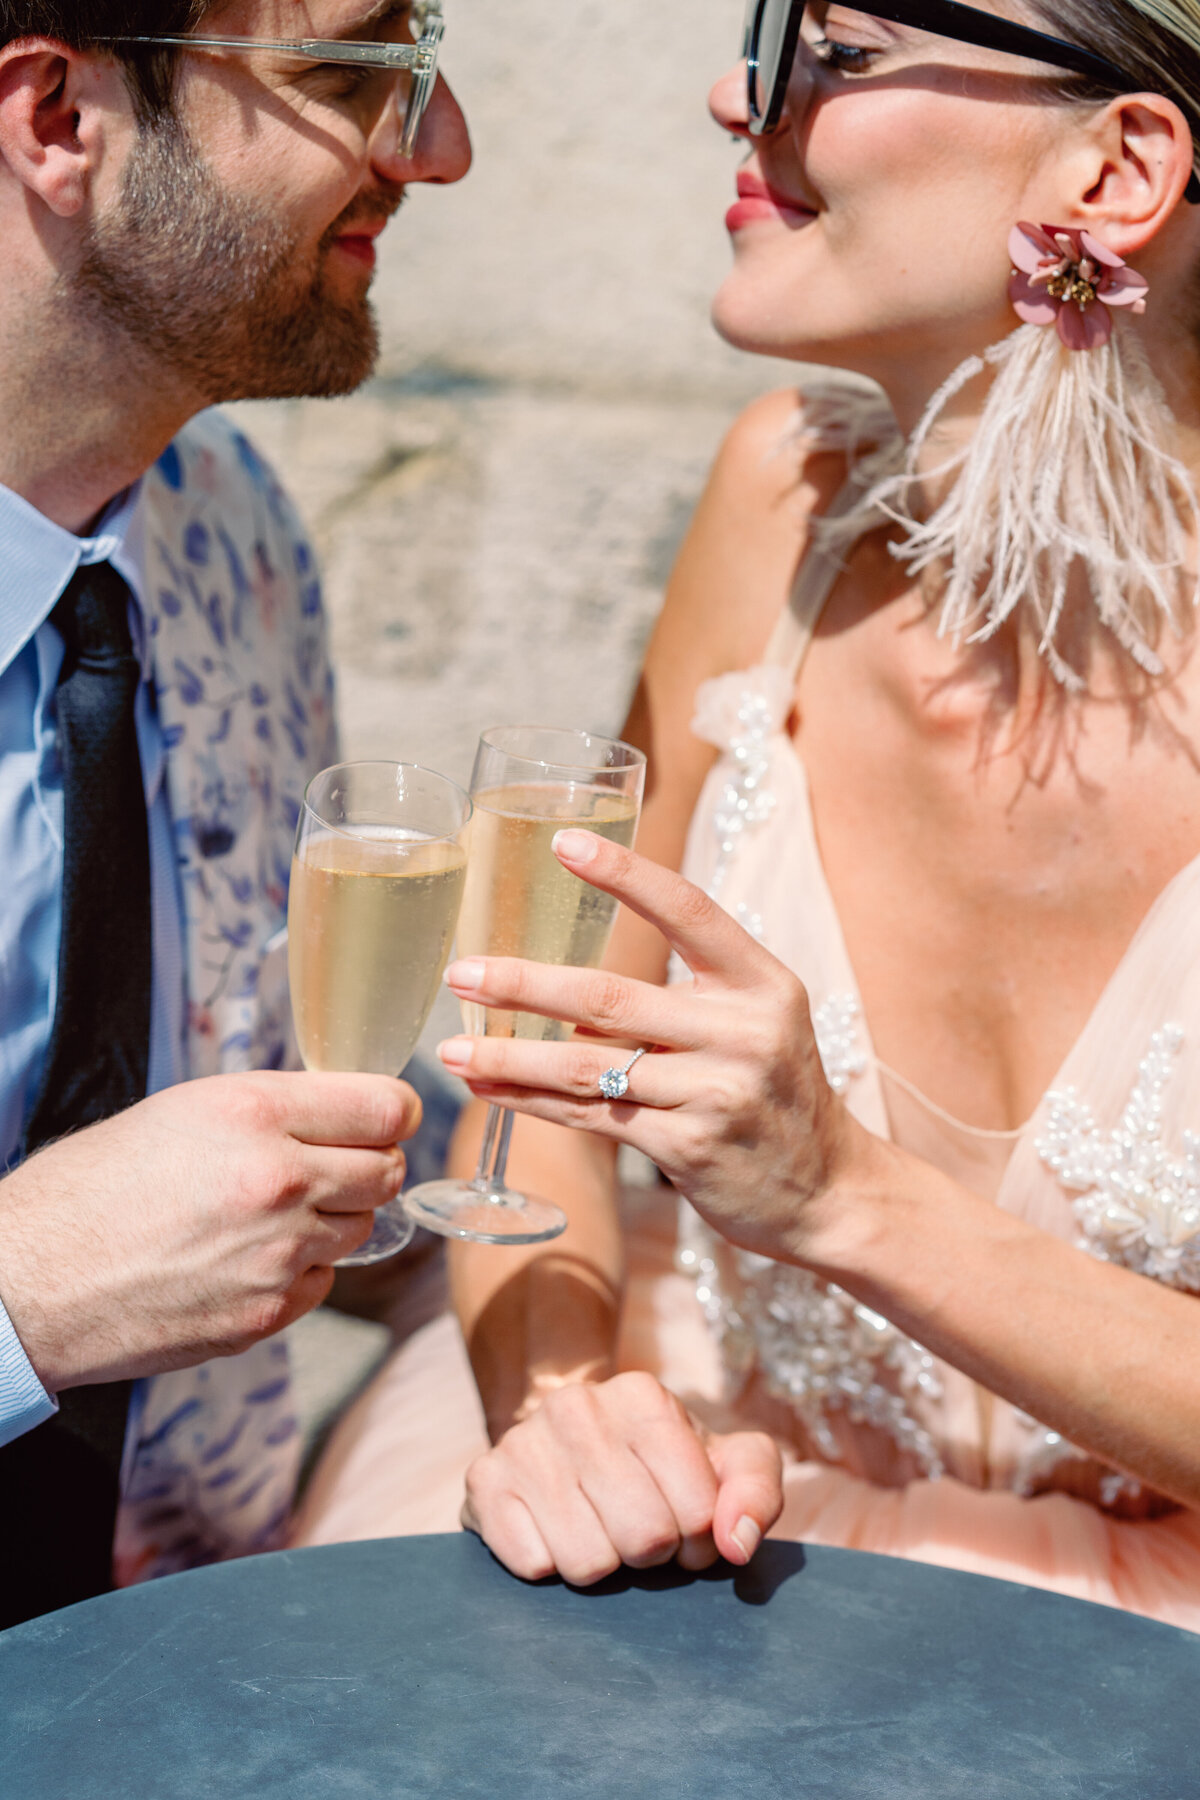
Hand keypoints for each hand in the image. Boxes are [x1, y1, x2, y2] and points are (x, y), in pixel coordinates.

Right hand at [0, 1071, 418, 1391]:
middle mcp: (278, 1181)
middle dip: (370, 1165)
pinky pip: (324, 1282)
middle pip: (388, 1170)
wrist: (32, 1282)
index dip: (392, 1112)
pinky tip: (247, 1259)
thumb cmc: (93, 1188)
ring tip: (272, 1214)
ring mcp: (278, 1254)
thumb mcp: (183, 1111)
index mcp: (254, 1114)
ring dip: (336, 1219)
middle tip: (333, 1165)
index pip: (385, 1108)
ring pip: (362, 1228)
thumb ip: (272, 1112)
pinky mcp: (268, 1313)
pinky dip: (302, 1271)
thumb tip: (339, 1116)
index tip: (385, 1118)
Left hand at [438, 830, 875, 1266]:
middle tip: (463, 972)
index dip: (625, 874)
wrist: (826, 1189)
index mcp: (762, 982)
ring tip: (453, 1051)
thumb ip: (681, 998)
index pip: (687, 910)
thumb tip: (569, 998)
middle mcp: (743, 1031)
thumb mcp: (754, 1022)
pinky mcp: (688, 1147)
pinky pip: (592, 1118)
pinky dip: (532, 1103)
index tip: (563, 843)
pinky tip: (490, 1090)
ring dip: (510, 1058)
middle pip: (611, 999)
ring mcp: (716, 1093)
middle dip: (525, 985)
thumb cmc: (773, 1090)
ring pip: (589, 1068)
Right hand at [461, 1371, 782, 1583]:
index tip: (685, 1521)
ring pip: (587, 1562)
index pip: (698, 1510)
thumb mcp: (724, 1463)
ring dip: (603, 1565)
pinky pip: (532, 1565)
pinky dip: (550, 1566)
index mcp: (643, 1396)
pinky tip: (554, 1532)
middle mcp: (577, 1407)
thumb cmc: (659, 1464)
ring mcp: (524, 1442)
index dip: (699, 1536)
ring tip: (600, 1530)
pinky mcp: (483, 1482)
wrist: (565, 1441)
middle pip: (644, 1538)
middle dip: (652, 1553)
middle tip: (641, 1531)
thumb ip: (756, 1491)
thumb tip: (735, 1543)